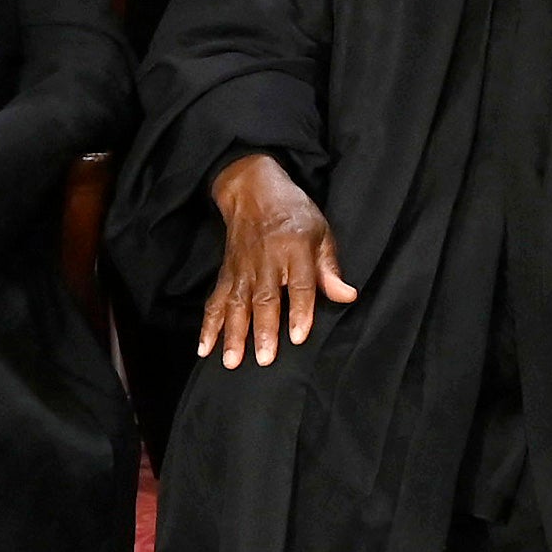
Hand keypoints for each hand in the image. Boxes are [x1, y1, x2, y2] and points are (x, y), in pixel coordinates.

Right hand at [198, 153, 355, 366]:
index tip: (299, 336)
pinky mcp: (226, 272)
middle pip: (265, 298)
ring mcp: (243, 268)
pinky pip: (215, 300)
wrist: (254, 190)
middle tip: (264, 359)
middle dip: (263, 329)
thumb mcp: (321, 232)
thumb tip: (347, 296)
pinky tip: (204, 347)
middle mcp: (266, 260)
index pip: (299, 284)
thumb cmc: (294, 213)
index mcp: (295, 249)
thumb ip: (329, 268)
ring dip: (233, 334)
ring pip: (237, 303)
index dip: (300, 310)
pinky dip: (208, 324)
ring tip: (232, 361)